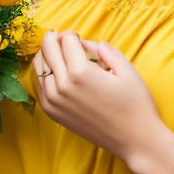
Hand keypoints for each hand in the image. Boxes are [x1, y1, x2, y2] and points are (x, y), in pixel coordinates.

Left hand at [32, 31, 173, 173]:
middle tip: (66, 41)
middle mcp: (62, 85)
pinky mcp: (52, 112)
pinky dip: (44, 73)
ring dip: (47, 55)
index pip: (65, 40)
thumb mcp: (126, 70)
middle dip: (55, 40)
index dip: (72, 35)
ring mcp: (54, 101)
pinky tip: (56, 73)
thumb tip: (85, 42)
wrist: (134, 139)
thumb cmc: (135, 104)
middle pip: (47, 49)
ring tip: (60, 55)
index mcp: (81, 72)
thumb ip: (105, 50)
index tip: (79, 38)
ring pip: (39, 65)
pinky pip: (39, 84)